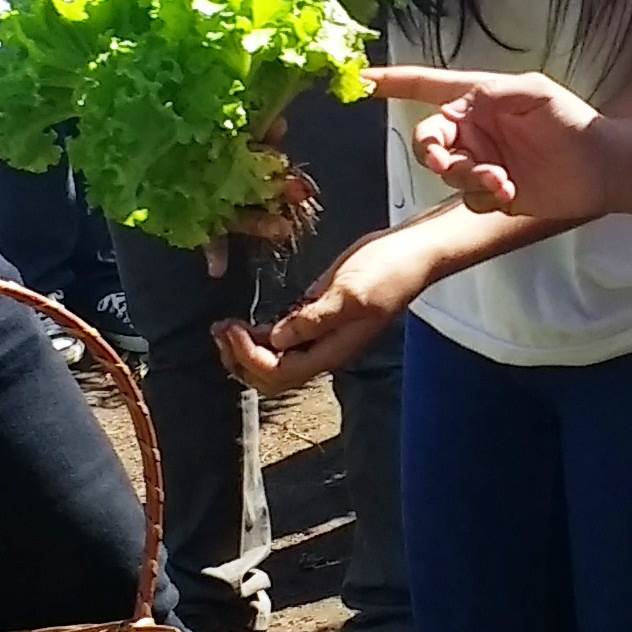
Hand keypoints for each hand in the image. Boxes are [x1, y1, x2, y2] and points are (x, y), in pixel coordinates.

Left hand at [217, 229, 425, 394]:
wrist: (411, 254)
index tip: (232, 329)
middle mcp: (322, 350)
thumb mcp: (350, 292)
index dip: (249, 358)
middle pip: (272, 377)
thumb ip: (314, 319)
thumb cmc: (388, 271)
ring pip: (273, 361)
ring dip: (244, 350)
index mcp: (331, 351)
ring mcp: (320, 335)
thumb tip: (278, 339)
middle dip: (240, 360)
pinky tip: (244, 323)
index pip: (279, 373)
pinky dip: (258, 337)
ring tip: (224, 327)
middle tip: (221, 331)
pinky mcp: (317, 316)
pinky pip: (282, 340)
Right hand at [370, 66, 611, 221]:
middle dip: (433, 152)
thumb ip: (490, 93)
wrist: (600, 168)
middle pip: (427, 139)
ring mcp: (479, 161)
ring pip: (445, 173)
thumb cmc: (570, 121)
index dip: (394, 82)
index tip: (361, 81)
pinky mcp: (489, 192)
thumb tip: (455, 103)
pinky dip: (481, 196)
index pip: (427, 86)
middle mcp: (471, 130)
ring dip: (468, 178)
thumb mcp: (532, 92)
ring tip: (503, 182)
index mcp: (476, 99)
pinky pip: (465, 198)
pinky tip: (509, 193)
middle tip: (449, 163)